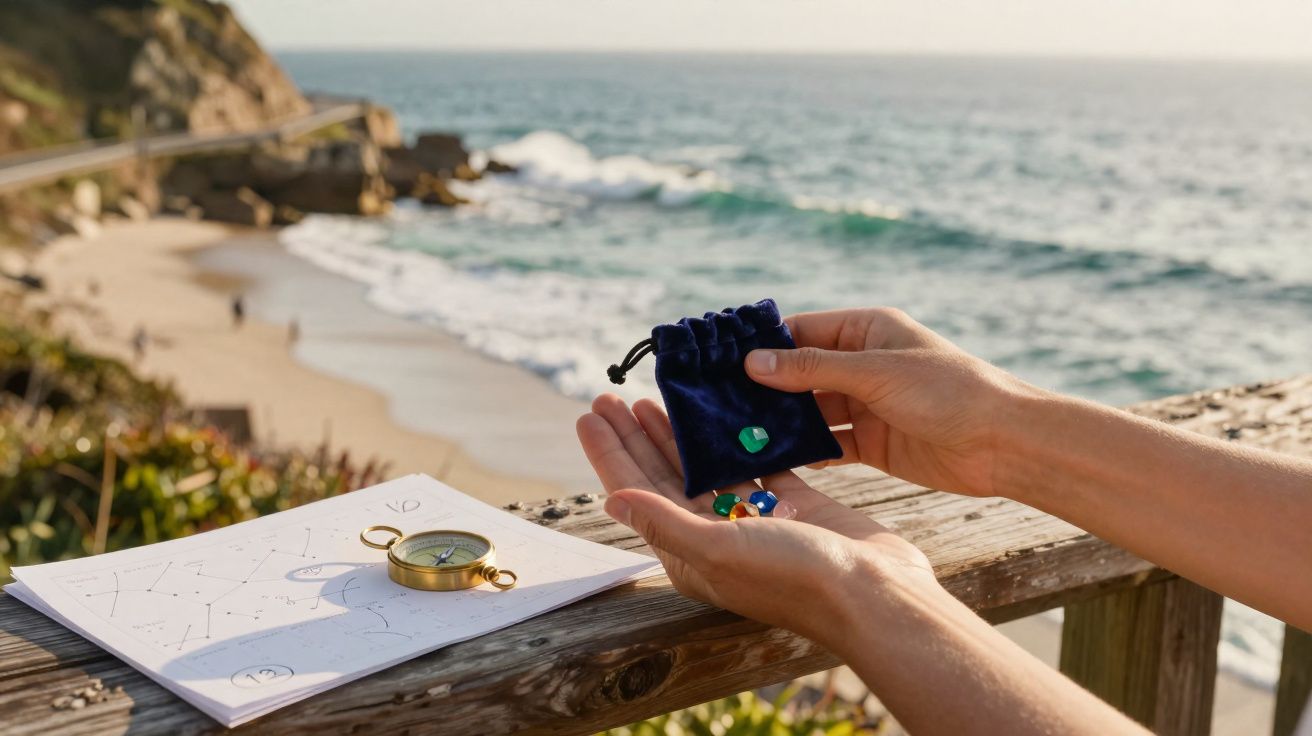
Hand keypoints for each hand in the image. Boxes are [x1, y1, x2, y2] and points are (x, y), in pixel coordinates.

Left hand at [576, 394, 938, 646]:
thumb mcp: (719, 549)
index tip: (589, 415)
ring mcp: (756, 520)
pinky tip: (721, 410)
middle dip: (636, 438)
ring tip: (652, 400)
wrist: (875, 593)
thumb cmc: (794, 577)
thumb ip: (664, 521)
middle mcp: (717, 538)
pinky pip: (754, 464)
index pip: (637, 495)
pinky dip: (736, 437)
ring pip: (705, 468)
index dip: (611, 454)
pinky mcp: (793, 505)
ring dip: (679, 436)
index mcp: (690, 554)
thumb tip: (610, 501)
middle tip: (611, 397)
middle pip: (663, 478)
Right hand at [745, 307, 1036, 496]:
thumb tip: (754, 362)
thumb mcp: (875, 371)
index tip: (719, 361)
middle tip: (716, 403)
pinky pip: (827, 444)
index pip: (802, 332)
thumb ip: (813, 368)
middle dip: (763, 388)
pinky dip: (803, 450)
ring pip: (810, 410)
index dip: (763, 345)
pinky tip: (771, 459)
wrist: (1002, 443)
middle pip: (800, 373)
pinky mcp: (872, 443)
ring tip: (736, 433)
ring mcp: (866, 405)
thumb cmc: (947, 391)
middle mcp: (863, 364)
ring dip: (780, 422)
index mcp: (867, 330)